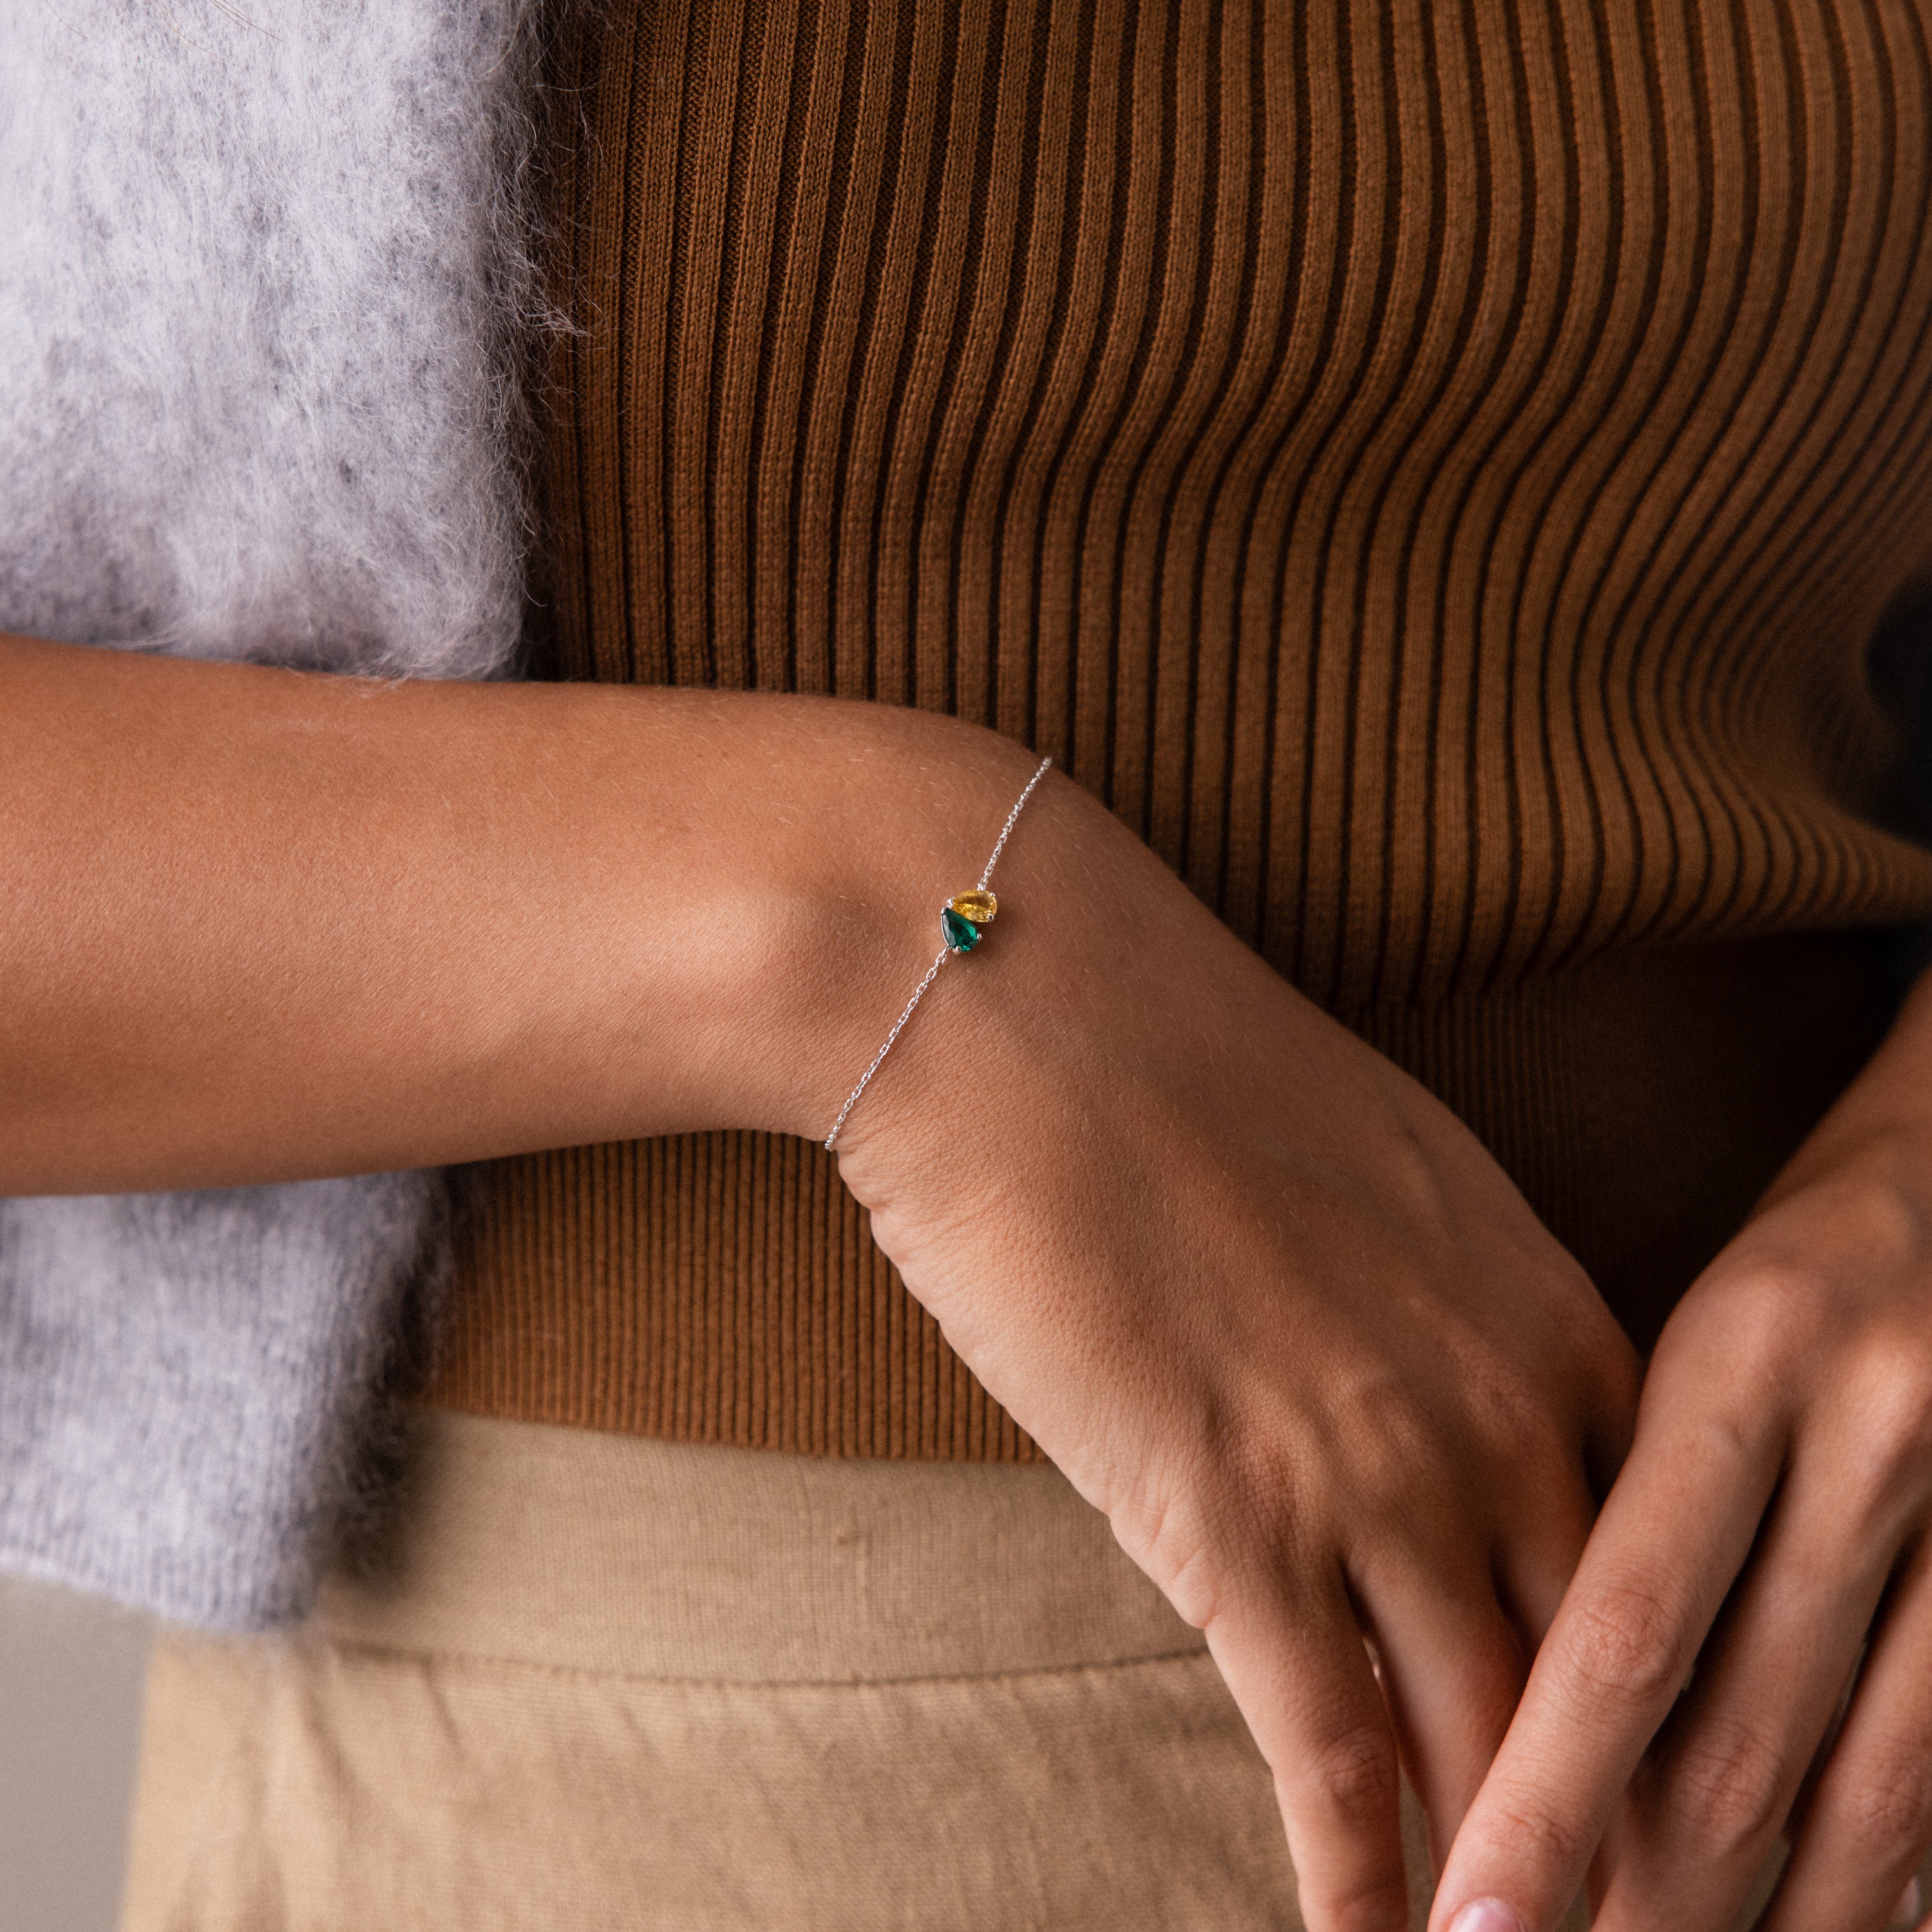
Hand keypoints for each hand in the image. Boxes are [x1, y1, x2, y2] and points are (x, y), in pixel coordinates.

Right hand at [828, 765, 1638, 1931]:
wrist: (1016, 992)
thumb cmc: (1166, 1058)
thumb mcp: (1366, 1170)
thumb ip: (1430, 1307)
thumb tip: (1415, 1411)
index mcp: (1543, 1313)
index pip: (1665, 1557)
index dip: (1676, 1695)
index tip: (1679, 1787)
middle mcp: (1498, 1408)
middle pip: (1616, 1681)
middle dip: (1641, 1828)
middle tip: (1654, 1928)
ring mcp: (1379, 1472)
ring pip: (1503, 1747)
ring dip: (1521, 1883)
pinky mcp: (1234, 1520)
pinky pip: (1334, 1759)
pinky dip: (1360, 1885)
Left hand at [1433, 969, 1931, 1931]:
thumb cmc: (1807, 1260)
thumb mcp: (1702, 1334)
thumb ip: (1634, 1499)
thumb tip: (1532, 1695)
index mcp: (1746, 1363)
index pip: (1629, 1624)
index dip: (1547, 1790)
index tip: (1471, 1918)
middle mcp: (1875, 1439)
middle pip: (1750, 1733)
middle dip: (1647, 1888)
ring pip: (1879, 1781)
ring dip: (1778, 1918)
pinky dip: (1900, 1864)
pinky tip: (1839, 1926)